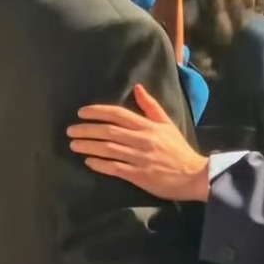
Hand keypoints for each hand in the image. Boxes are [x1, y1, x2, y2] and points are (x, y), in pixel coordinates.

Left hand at [67, 84, 209, 200]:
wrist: (193, 175)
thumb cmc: (178, 149)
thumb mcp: (167, 124)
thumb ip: (151, 106)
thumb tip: (137, 88)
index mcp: (148, 126)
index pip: (118, 114)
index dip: (97, 112)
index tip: (81, 113)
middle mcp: (141, 140)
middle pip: (108, 131)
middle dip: (86, 130)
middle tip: (70, 130)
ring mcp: (139, 158)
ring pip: (108, 149)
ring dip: (88, 146)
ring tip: (74, 145)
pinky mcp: (139, 175)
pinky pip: (114, 168)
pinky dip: (100, 164)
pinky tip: (89, 162)